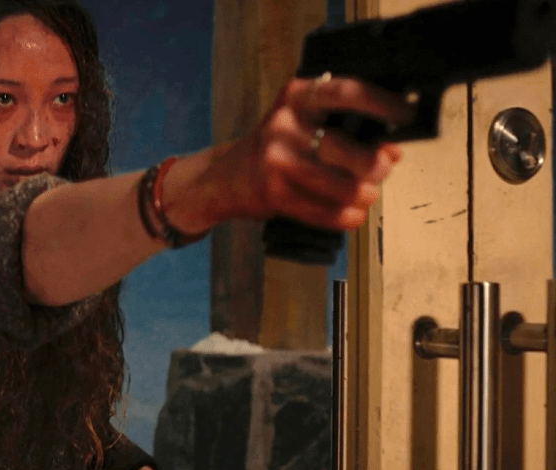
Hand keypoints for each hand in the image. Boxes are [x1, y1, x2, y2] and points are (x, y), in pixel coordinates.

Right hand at [200, 75, 414, 230]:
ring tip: (366, 194)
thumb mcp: (305, 123)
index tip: (405, 116)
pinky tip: (351, 213)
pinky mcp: (274, 194)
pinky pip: (326, 213)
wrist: (225, 178)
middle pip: (348, 149)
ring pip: (343, 186)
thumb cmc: (275, 147)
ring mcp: (276, 161)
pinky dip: (347, 217)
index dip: (381, 104)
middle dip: (376, 165)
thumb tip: (392, 149)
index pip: (346, 93)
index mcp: (296, 97)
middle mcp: (284, 125)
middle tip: (382, 169)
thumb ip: (347, 130)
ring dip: (365, 195)